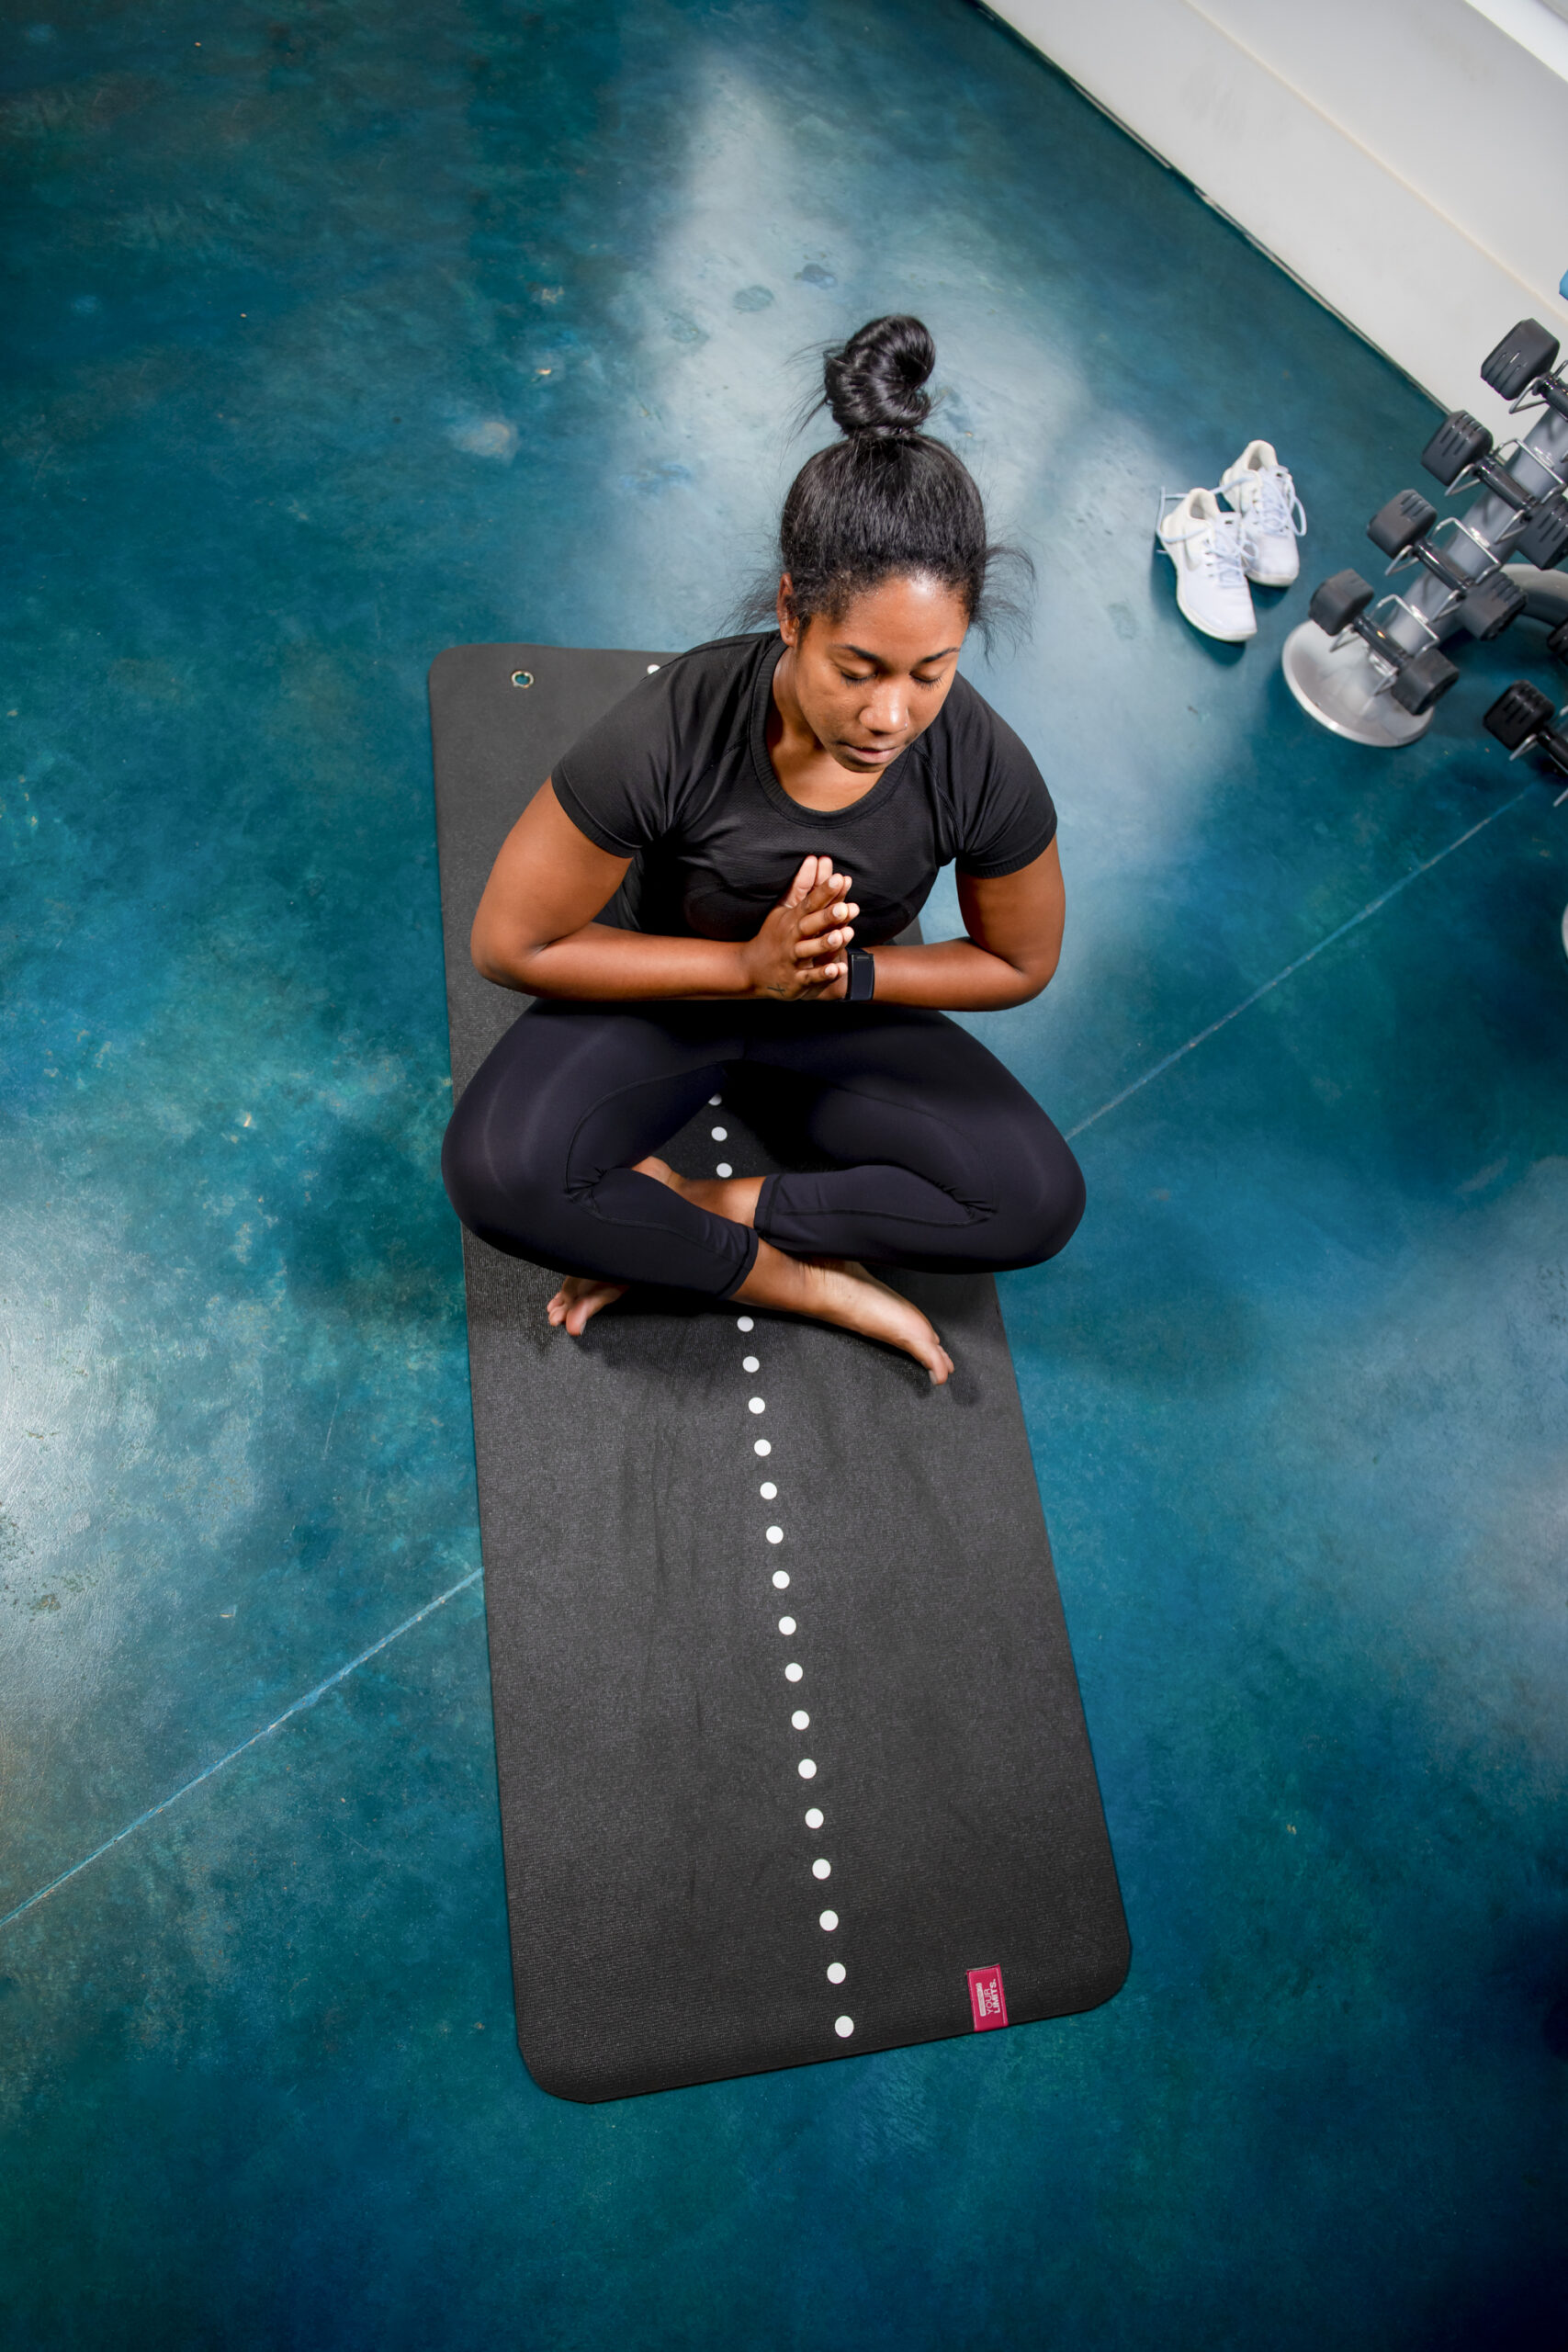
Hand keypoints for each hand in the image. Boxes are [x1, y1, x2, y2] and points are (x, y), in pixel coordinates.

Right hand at [738, 855, 859, 1000]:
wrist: (752, 969)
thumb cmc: (775, 934)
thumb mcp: (785, 909)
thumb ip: (802, 885)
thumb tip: (814, 858)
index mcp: (792, 919)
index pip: (810, 902)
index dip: (824, 891)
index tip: (839, 879)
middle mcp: (792, 937)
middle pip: (810, 925)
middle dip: (826, 917)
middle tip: (845, 908)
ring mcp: (793, 959)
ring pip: (809, 951)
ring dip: (825, 944)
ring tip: (842, 935)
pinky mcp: (796, 980)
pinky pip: (810, 977)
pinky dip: (823, 974)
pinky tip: (838, 969)